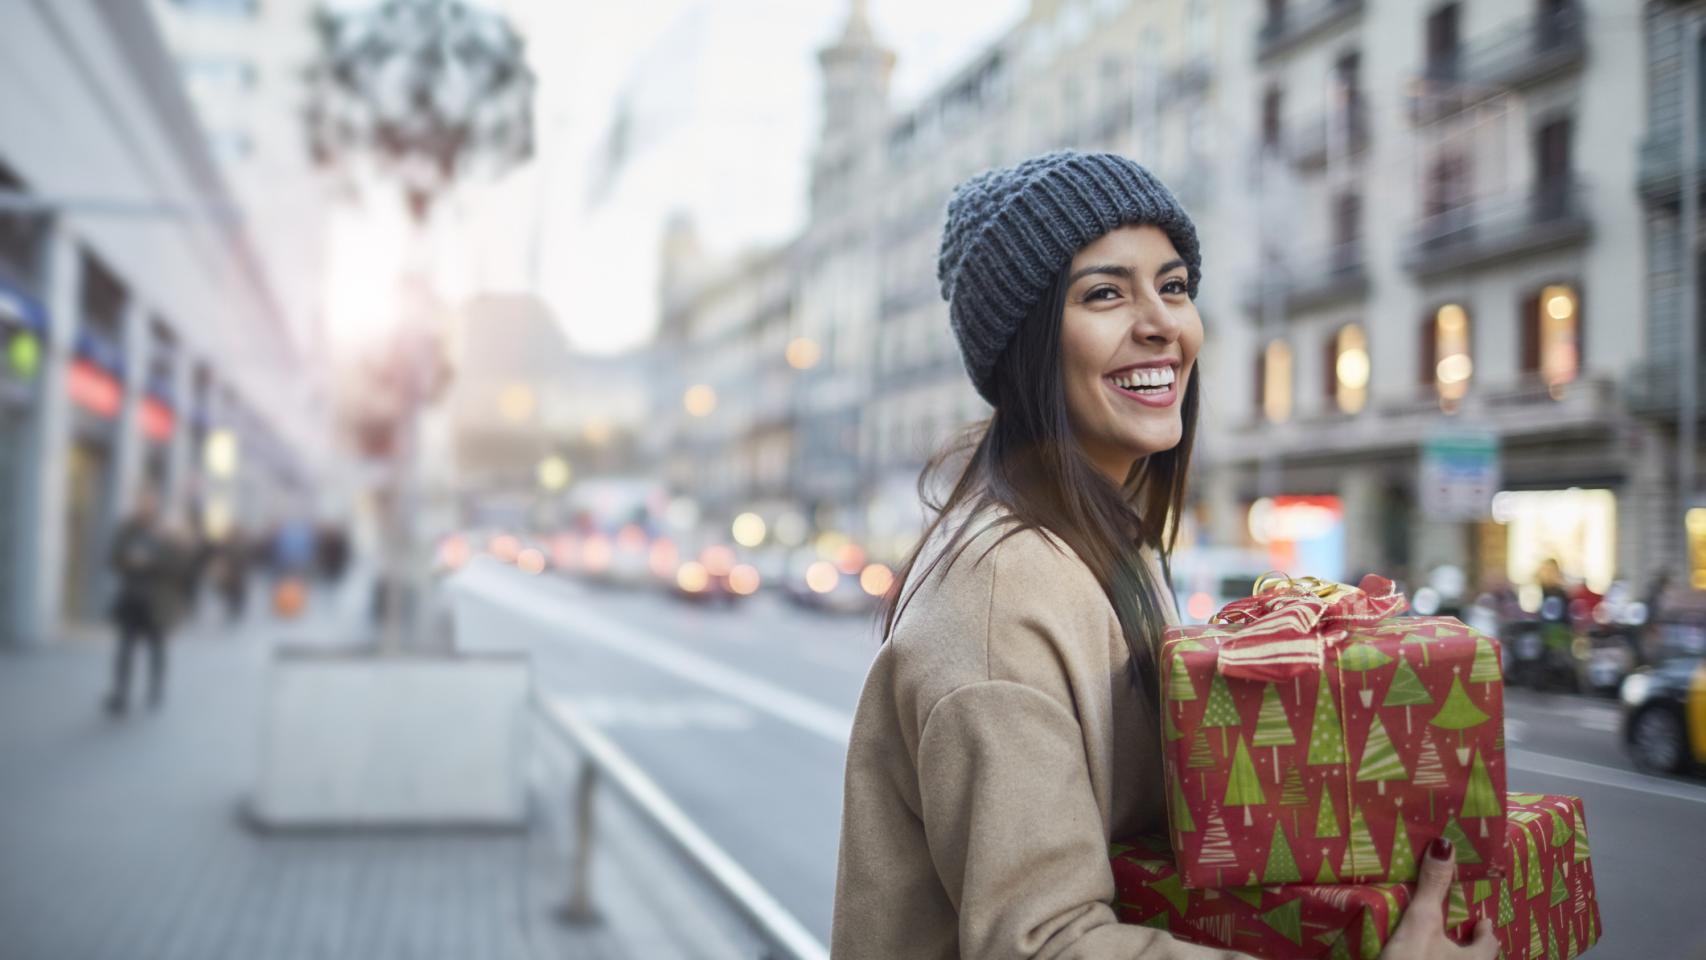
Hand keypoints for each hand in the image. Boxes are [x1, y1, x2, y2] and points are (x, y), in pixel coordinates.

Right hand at [1378, 837, 1498, 959]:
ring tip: (1431, 948)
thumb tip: (1446, 845)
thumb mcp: (1419, 925)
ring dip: (1445, 957)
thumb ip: (1432, 889)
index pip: (1490, 944)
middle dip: (1464, 948)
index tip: (1478, 920)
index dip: (1484, 930)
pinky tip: (1411, 958)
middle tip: (1451, 932)